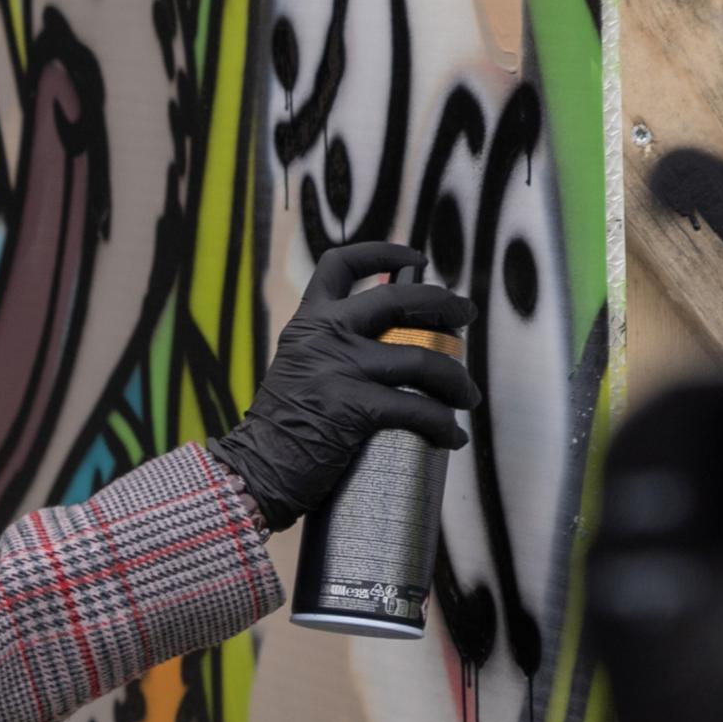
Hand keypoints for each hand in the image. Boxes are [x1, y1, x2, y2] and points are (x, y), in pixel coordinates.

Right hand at [209, 241, 478, 531]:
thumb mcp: (300, 368)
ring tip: (467, 396)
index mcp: (308, 323)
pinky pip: (419, 409)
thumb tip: (392, 343)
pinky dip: (444, 425)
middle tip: (465, 316)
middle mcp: (324, 336)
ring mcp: (339, 369)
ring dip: (456, 379)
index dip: (382, 252)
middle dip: (443, 303)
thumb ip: (331, 349)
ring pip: (422, 358)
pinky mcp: (354, 408)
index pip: (341, 266)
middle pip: (398, 299)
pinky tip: (451, 436)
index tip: (414, 258)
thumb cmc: (283, 427)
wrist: (255, 469)